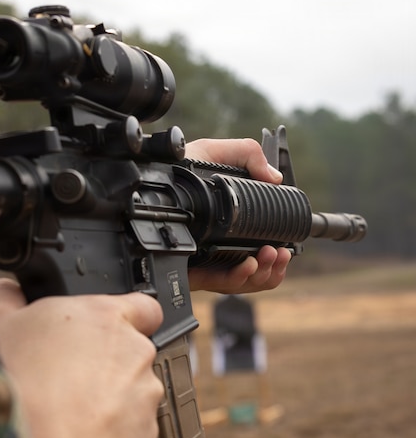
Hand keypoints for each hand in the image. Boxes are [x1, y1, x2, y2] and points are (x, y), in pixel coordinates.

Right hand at [0, 279, 163, 437]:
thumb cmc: (19, 384)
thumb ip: (4, 298)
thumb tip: (7, 291)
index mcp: (105, 317)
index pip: (143, 305)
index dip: (125, 317)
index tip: (101, 330)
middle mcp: (135, 355)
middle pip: (129, 355)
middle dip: (103, 367)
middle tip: (61, 381)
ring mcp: (144, 401)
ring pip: (131, 399)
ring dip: (106, 406)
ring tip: (62, 419)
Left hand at [184, 137, 291, 293]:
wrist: (150, 179)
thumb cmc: (179, 168)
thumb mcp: (215, 154)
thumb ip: (247, 156)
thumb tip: (274, 178)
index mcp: (232, 230)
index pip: (261, 252)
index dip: (278, 257)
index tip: (287, 248)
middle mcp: (222, 248)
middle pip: (257, 273)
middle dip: (274, 268)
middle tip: (280, 253)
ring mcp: (208, 260)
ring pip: (243, 282)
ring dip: (263, 273)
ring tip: (269, 256)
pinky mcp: (192, 270)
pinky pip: (220, 283)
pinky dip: (238, 276)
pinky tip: (248, 263)